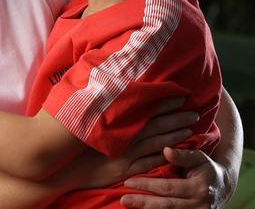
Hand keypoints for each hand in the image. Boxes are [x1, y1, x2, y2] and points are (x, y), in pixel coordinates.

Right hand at [53, 98, 198, 190]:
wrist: (60, 166)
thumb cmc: (69, 140)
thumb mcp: (82, 117)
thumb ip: (96, 103)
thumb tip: (106, 85)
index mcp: (116, 121)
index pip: (145, 107)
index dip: (164, 101)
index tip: (179, 93)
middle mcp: (124, 136)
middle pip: (156, 124)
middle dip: (176, 117)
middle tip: (195, 110)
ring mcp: (125, 154)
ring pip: (157, 142)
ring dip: (175, 135)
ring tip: (192, 128)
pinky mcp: (124, 170)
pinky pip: (149, 163)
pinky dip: (164, 156)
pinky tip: (177, 153)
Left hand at [120, 147, 227, 208]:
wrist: (224, 187)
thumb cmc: (207, 168)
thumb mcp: (199, 157)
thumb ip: (183, 155)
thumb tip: (165, 149)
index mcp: (199, 187)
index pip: (168, 188)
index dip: (147, 186)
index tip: (128, 182)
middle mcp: (199, 205)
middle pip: (166, 206)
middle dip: (143, 202)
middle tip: (124, 199)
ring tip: (129, 206)